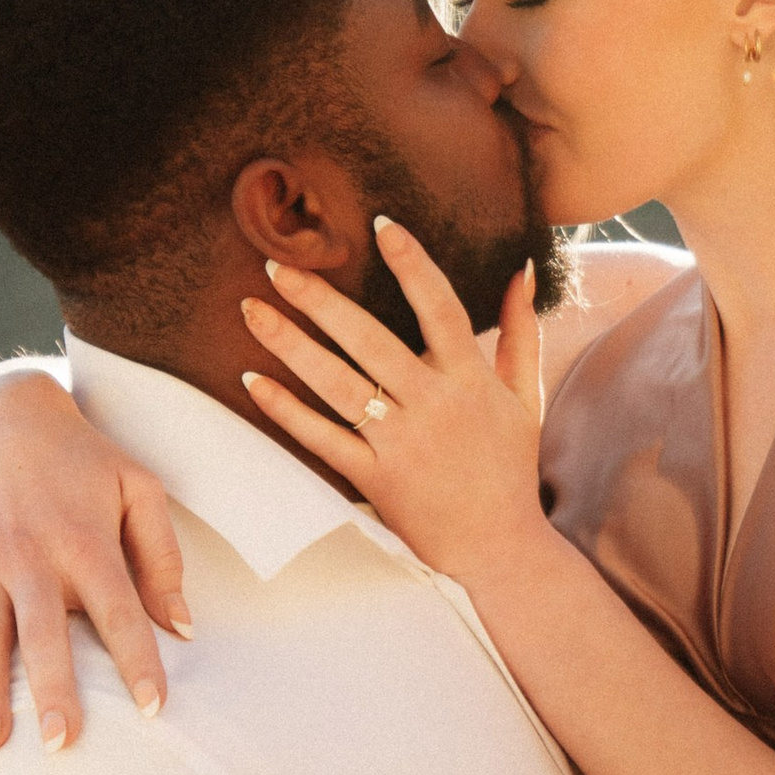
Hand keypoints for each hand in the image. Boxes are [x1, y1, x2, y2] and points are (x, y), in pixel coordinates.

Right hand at [0, 367, 189, 753]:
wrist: (1, 418)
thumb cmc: (84, 460)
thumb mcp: (138, 487)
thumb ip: (162, 556)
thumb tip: (182, 626)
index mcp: (83, 538)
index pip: (117, 609)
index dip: (137, 660)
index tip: (153, 708)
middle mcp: (29, 555)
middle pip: (42, 631)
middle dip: (52, 689)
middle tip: (62, 742)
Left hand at [241, 221, 549, 588]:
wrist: (499, 549)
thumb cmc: (509, 468)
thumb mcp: (524, 396)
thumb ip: (520, 331)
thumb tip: (521, 269)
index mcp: (469, 378)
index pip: (440, 307)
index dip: (412, 263)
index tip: (381, 224)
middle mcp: (432, 405)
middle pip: (369, 340)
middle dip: (320, 300)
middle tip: (277, 264)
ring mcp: (400, 443)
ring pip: (337, 384)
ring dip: (290, 345)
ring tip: (251, 310)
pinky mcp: (374, 478)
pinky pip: (322, 439)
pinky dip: (286, 411)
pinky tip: (253, 381)